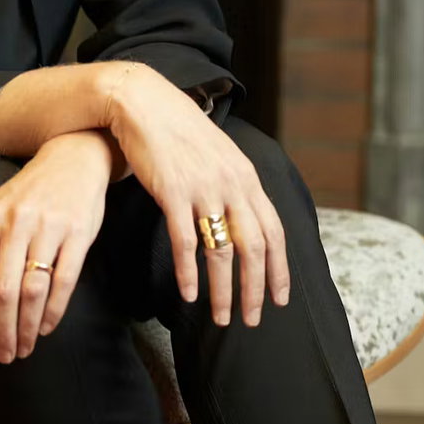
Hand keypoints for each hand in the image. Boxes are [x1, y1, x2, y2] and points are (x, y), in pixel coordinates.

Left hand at [0, 130, 113, 362]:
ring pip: (33, 290)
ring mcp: (48, 229)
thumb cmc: (30, 190)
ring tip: (24, 348)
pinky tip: (46, 327)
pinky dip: (53, 310)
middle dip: (1, 331)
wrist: (74, 156)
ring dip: (27, 327)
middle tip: (3, 356)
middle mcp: (16, 225)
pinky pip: (64, 281)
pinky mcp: (78, 234)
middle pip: (3, 291)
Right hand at [103, 64, 290, 327]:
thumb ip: (232, 183)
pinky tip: (189, 294)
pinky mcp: (172, 191)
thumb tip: (242, 215)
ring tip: (219, 318)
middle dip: (255, 290)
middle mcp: (231, 184)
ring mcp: (203, 188)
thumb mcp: (218, 153)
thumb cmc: (176, 129)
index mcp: (246, 177)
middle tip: (252, 320)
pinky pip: (185, 241)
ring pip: (222, 251)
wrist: (142, 103)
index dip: (280, 269)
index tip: (281, 298)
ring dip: (223, 290)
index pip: (274, 231)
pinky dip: (189, 272)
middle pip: (254, 248)